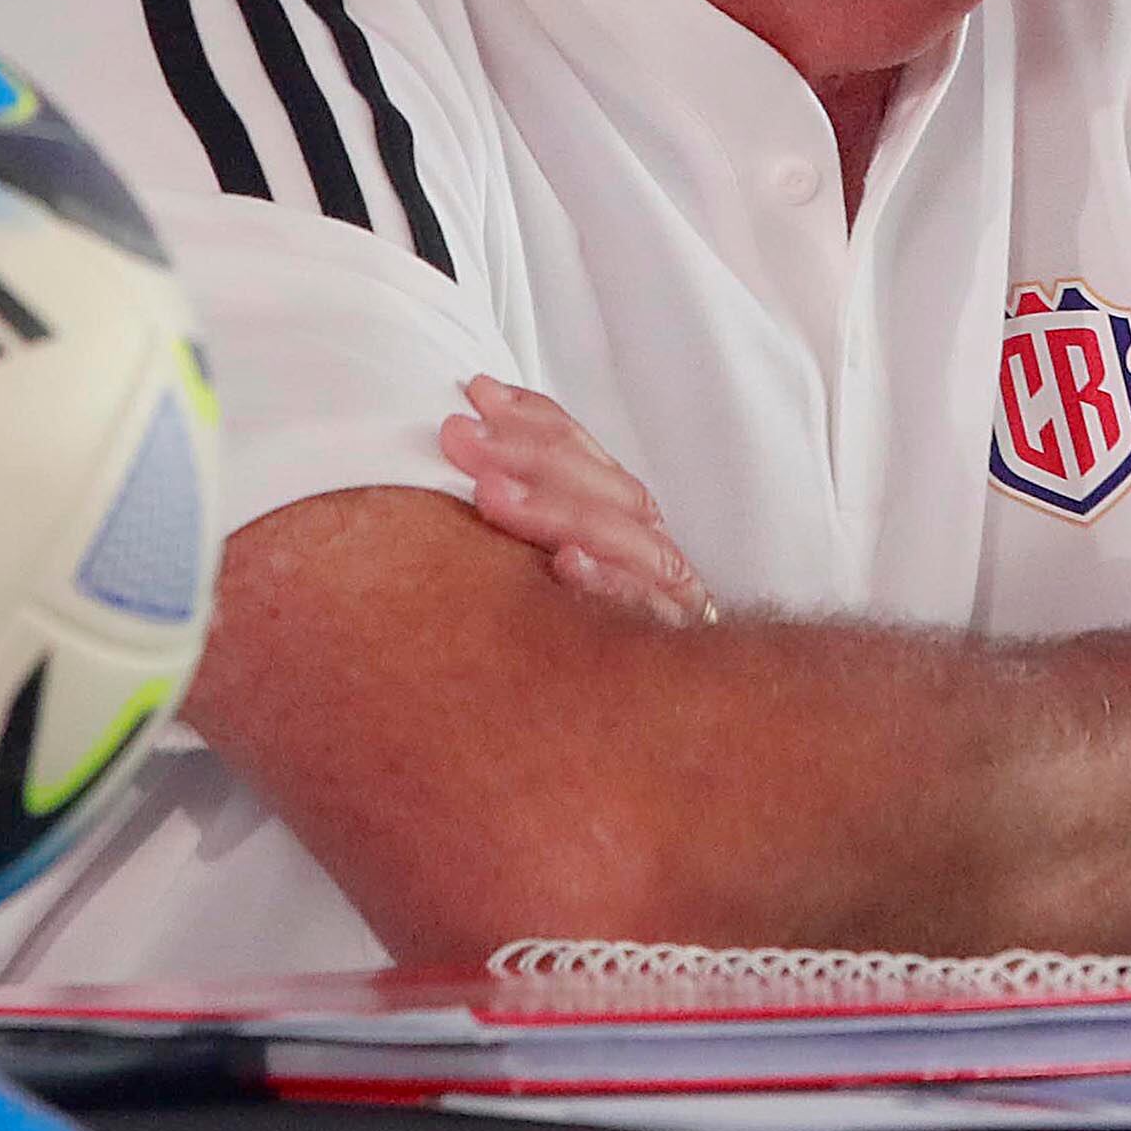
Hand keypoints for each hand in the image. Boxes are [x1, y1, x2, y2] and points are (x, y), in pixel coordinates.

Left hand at [435, 377, 716, 630]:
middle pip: (604, 489)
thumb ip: (518, 518)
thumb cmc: (575, 644)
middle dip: (530, 455)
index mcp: (624, 523)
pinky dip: (608, 584)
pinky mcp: (670, 651)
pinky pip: (643, 614)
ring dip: (554, 509)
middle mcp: (652, 553)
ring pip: (625, 538)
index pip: (585, 456)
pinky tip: (565, 566)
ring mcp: (667, 600)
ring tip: (491, 493)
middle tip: (461, 438)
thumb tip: (460, 442)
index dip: (536, 417)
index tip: (477, 392)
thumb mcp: (547, 569)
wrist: (662, 738)